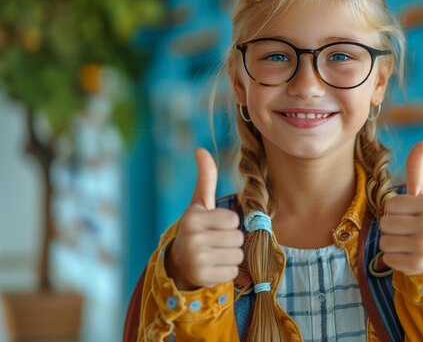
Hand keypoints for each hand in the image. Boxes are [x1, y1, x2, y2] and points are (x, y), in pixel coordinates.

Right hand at [165, 148, 244, 289]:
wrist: (179, 262)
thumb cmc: (197, 228)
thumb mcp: (200, 203)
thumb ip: (206, 178)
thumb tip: (201, 149)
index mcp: (193, 218)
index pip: (233, 219)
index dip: (228, 223)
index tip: (214, 226)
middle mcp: (192, 238)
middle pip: (237, 238)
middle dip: (231, 240)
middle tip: (214, 242)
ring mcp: (196, 260)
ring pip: (238, 256)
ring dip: (230, 256)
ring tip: (214, 254)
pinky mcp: (202, 277)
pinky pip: (232, 273)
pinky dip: (227, 271)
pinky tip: (213, 267)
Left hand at [379, 142, 422, 275]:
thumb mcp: (421, 193)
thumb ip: (416, 169)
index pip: (390, 205)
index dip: (394, 209)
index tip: (408, 214)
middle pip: (385, 224)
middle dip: (390, 226)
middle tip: (406, 229)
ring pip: (384, 242)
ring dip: (390, 242)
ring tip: (406, 241)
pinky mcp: (418, 266)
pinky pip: (389, 259)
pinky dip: (393, 258)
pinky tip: (406, 254)